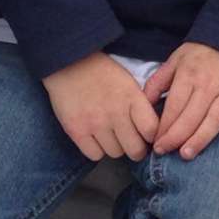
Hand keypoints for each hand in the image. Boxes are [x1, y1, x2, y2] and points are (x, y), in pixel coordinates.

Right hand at [43, 53, 159, 161]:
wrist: (67, 63)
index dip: (151, 136)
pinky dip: (96, 149)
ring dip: (114, 147)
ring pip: (115, 154)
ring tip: (109, 134)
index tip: (146, 136)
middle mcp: (115, 113)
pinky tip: (95, 137)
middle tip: (130, 142)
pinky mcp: (76, 131)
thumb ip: (140, 106)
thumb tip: (151, 131)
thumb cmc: (101, 73)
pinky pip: (95, 155)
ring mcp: (95, 123)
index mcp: (132, 98)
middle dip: (135, 149)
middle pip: (135, 150)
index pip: (151, 130)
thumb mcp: (128, 82)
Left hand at [145, 43, 218, 159]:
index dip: (163, 127)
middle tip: (164, 151)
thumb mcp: (174, 60)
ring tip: (186, 154)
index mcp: (188, 76)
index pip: (174, 107)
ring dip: (200, 139)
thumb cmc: (200, 54)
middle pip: (190, 117)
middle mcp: (208, 86)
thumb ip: (157, 82)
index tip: (155, 142)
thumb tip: (142, 105)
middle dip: (175, 137)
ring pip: (214, 120)